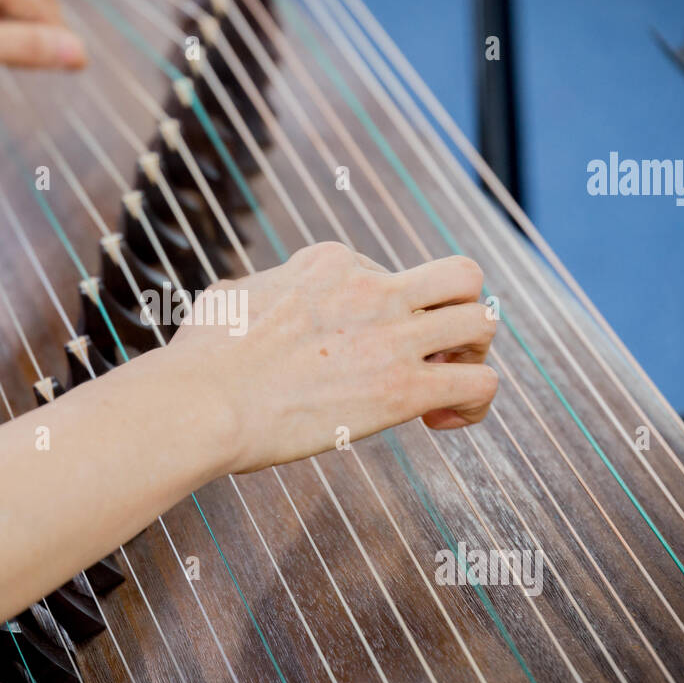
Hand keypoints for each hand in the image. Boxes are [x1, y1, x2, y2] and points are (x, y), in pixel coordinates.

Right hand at [170, 243, 498, 472]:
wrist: (202, 402)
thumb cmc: (200, 360)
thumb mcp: (228, 295)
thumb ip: (259, 290)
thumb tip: (253, 296)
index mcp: (331, 262)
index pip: (385, 271)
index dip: (382, 310)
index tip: (356, 347)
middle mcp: (372, 287)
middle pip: (459, 278)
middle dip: (456, 312)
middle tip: (430, 351)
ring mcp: (392, 336)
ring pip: (483, 322)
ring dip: (472, 354)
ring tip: (444, 383)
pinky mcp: (404, 389)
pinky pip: (480, 384)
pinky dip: (474, 404)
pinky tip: (440, 420)